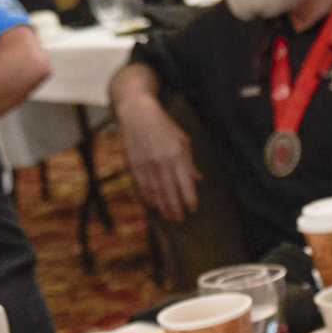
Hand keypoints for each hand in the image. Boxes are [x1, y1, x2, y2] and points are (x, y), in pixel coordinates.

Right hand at [120, 97, 198, 222]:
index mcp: (177, 155)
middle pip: (169, 190)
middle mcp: (161, 161)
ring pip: (154, 190)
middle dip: (175, 207)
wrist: (137, 113)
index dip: (189, 197)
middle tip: (179, 219)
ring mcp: (146, 163)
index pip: (185, 182)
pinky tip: (151, 205)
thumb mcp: (183, 141)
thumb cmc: (164, 127)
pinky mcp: (133, 163)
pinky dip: (147, 196)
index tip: (193, 209)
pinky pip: (141, 184)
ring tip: (168, 216)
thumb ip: (189, 162)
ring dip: (161, 205)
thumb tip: (198, 179)